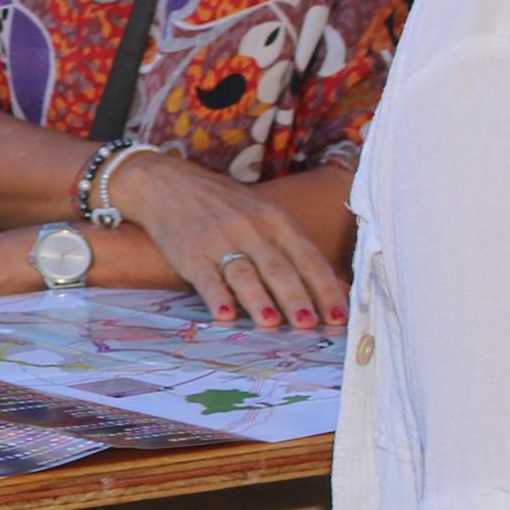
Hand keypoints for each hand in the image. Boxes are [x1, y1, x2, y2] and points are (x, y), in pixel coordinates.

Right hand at [106, 152, 347, 329]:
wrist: (169, 184)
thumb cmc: (228, 208)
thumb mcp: (267, 218)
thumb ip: (297, 252)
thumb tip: (340, 290)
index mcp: (277, 221)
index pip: (308, 258)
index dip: (325, 288)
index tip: (340, 317)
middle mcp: (251, 229)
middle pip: (278, 267)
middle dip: (295, 297)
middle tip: (309, 324)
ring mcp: (219, 240)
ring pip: (244, 273)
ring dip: (258, 299)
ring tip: (271, 323)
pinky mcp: (190, 253)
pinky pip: (206, 277)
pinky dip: (216, 296)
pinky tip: (224, 314)